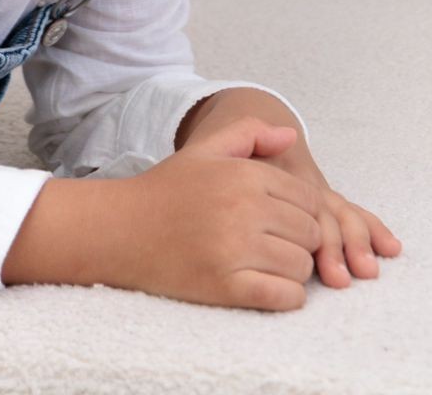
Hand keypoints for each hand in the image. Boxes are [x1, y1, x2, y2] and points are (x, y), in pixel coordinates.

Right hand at [184, 99, 401, 290]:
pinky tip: (273, 289)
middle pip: (311, 234)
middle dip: (306, 243)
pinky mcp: (227, 286)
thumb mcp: (208, 150)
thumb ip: (251, 134)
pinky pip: (284, 296)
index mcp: (246, 175)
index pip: (308, 199)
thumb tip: (292, 136)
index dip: (304, 213)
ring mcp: (236, 249)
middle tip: (280, 244)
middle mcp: (245, 209)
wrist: (120, 228)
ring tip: (271, 265)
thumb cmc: (169, 190)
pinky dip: (288, 296)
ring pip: (301, 266)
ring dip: (297, 271)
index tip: (285, 219)